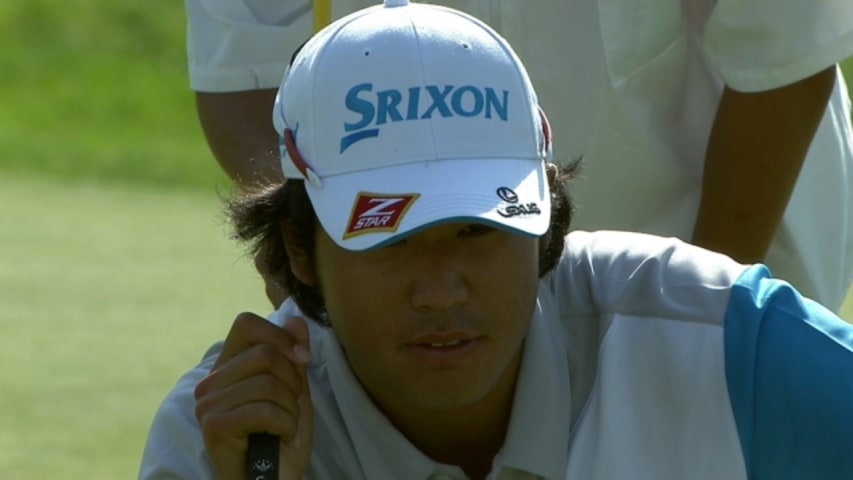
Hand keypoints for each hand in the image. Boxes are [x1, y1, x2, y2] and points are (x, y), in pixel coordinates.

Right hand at [195, 313, 312, 478]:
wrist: (272, 479)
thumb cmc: (281, 439)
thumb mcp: (295, 392)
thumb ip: (293, 357)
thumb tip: (296, 320)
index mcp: (227, 367)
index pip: (246, 323)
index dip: (280, 336)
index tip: (302, 358)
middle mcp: (210, 382)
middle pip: (264, 353)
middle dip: (292, 381)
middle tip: (291, 408)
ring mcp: (208, 403)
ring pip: (267, 383)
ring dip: (290, 409)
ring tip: (284, 427)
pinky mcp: (214, 425)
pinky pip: (263, 410)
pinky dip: (285, 424)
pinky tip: (279, 437)